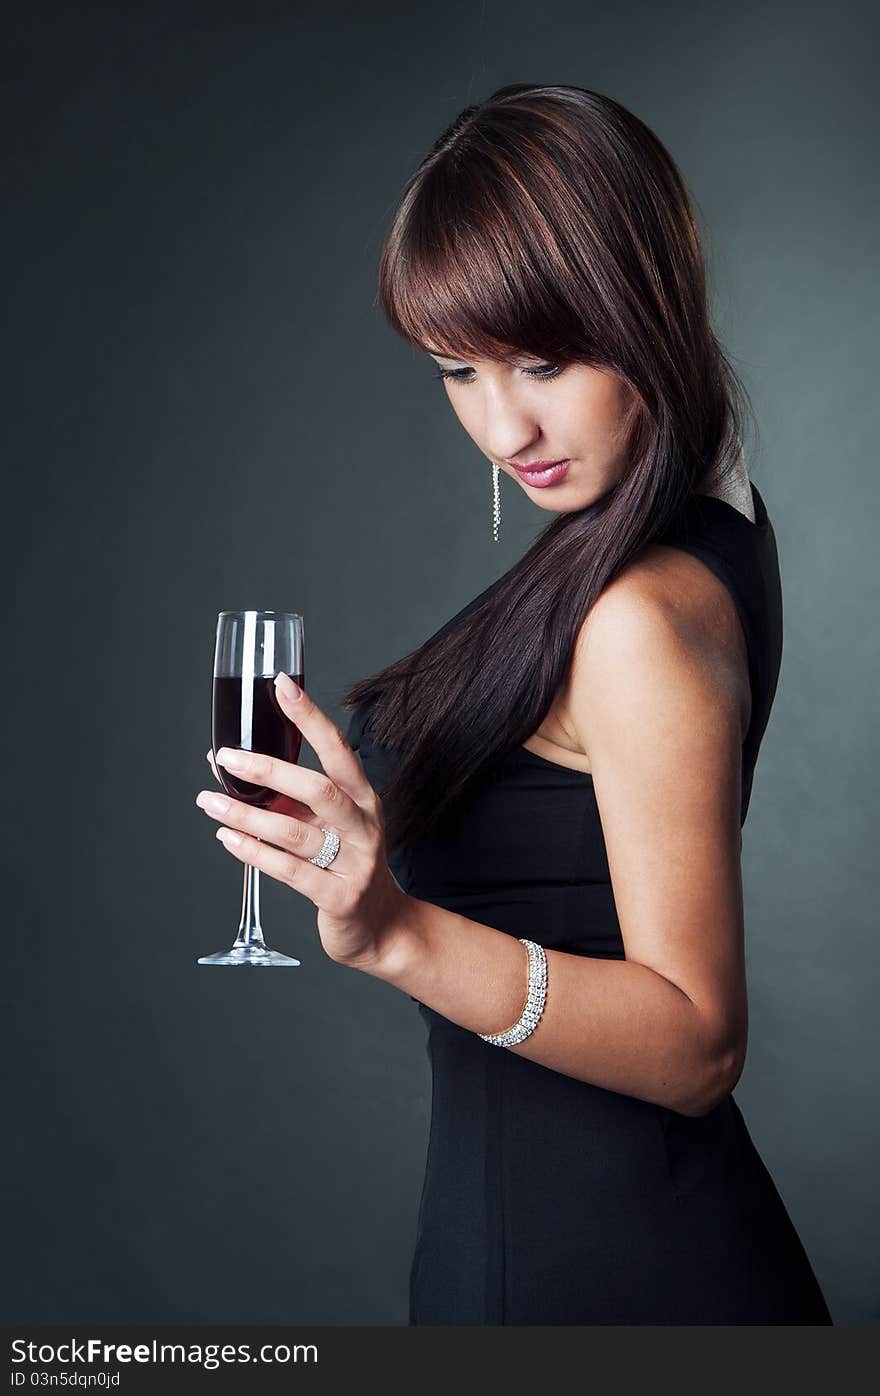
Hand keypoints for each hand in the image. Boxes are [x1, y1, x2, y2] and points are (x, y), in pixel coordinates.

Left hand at [196, 674, 408, 970]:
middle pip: (318, 788)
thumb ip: (291, 798)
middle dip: (268, 769)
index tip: (280, 686)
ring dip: (246, 815)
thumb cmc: (346, 863)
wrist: (380, 925)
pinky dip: (254, 853)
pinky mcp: (339, 897)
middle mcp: (364, 825)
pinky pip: (290, 871)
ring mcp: (354, 862)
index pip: (337, 749)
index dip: (309, 717)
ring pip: (295, 831)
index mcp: (363, 797)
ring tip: (209, 803)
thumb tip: (233, 766)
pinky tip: (228, 839)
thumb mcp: (329, 824)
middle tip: (226, 758)